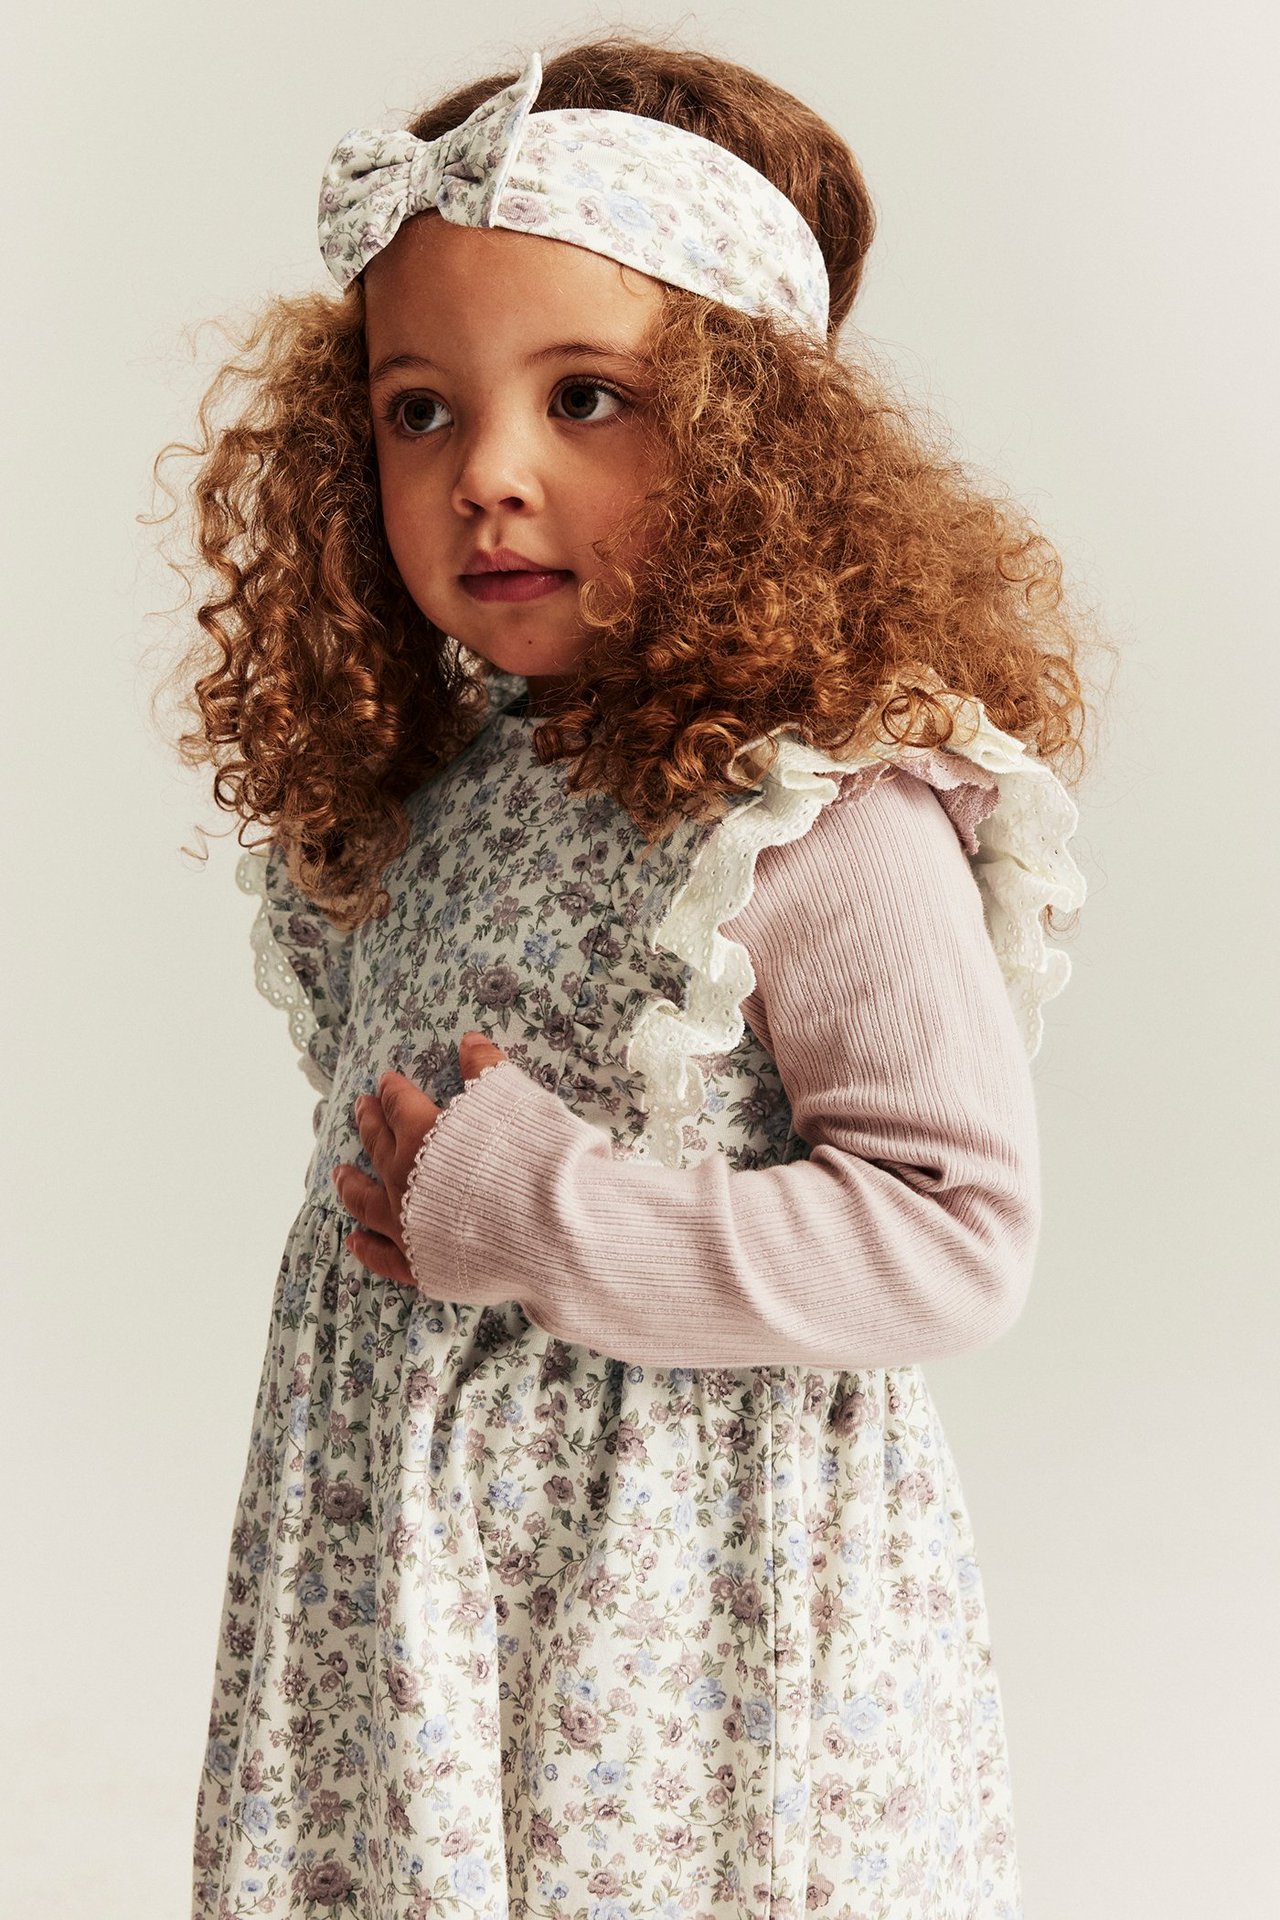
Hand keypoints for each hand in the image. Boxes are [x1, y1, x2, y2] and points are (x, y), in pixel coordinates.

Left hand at [330, 1029, 508, 1287]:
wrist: (543, 1227)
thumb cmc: (530, 1157)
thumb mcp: (512, 1099)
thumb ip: (488, 1069)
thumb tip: (470, 1041)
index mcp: (423, 1134)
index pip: (399, 1104)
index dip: (392, 1090)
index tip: (385, 1082)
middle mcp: (404, 1177)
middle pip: (378, 1144)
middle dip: (369, 1122)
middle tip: (361, 1108)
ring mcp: (406, 1224)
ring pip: (365, 1201)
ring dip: (351, 1184)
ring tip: (340, 1173)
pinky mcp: (419, 1262)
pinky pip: (383, 1255)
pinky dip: (367, 1247)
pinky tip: (355, 1241)